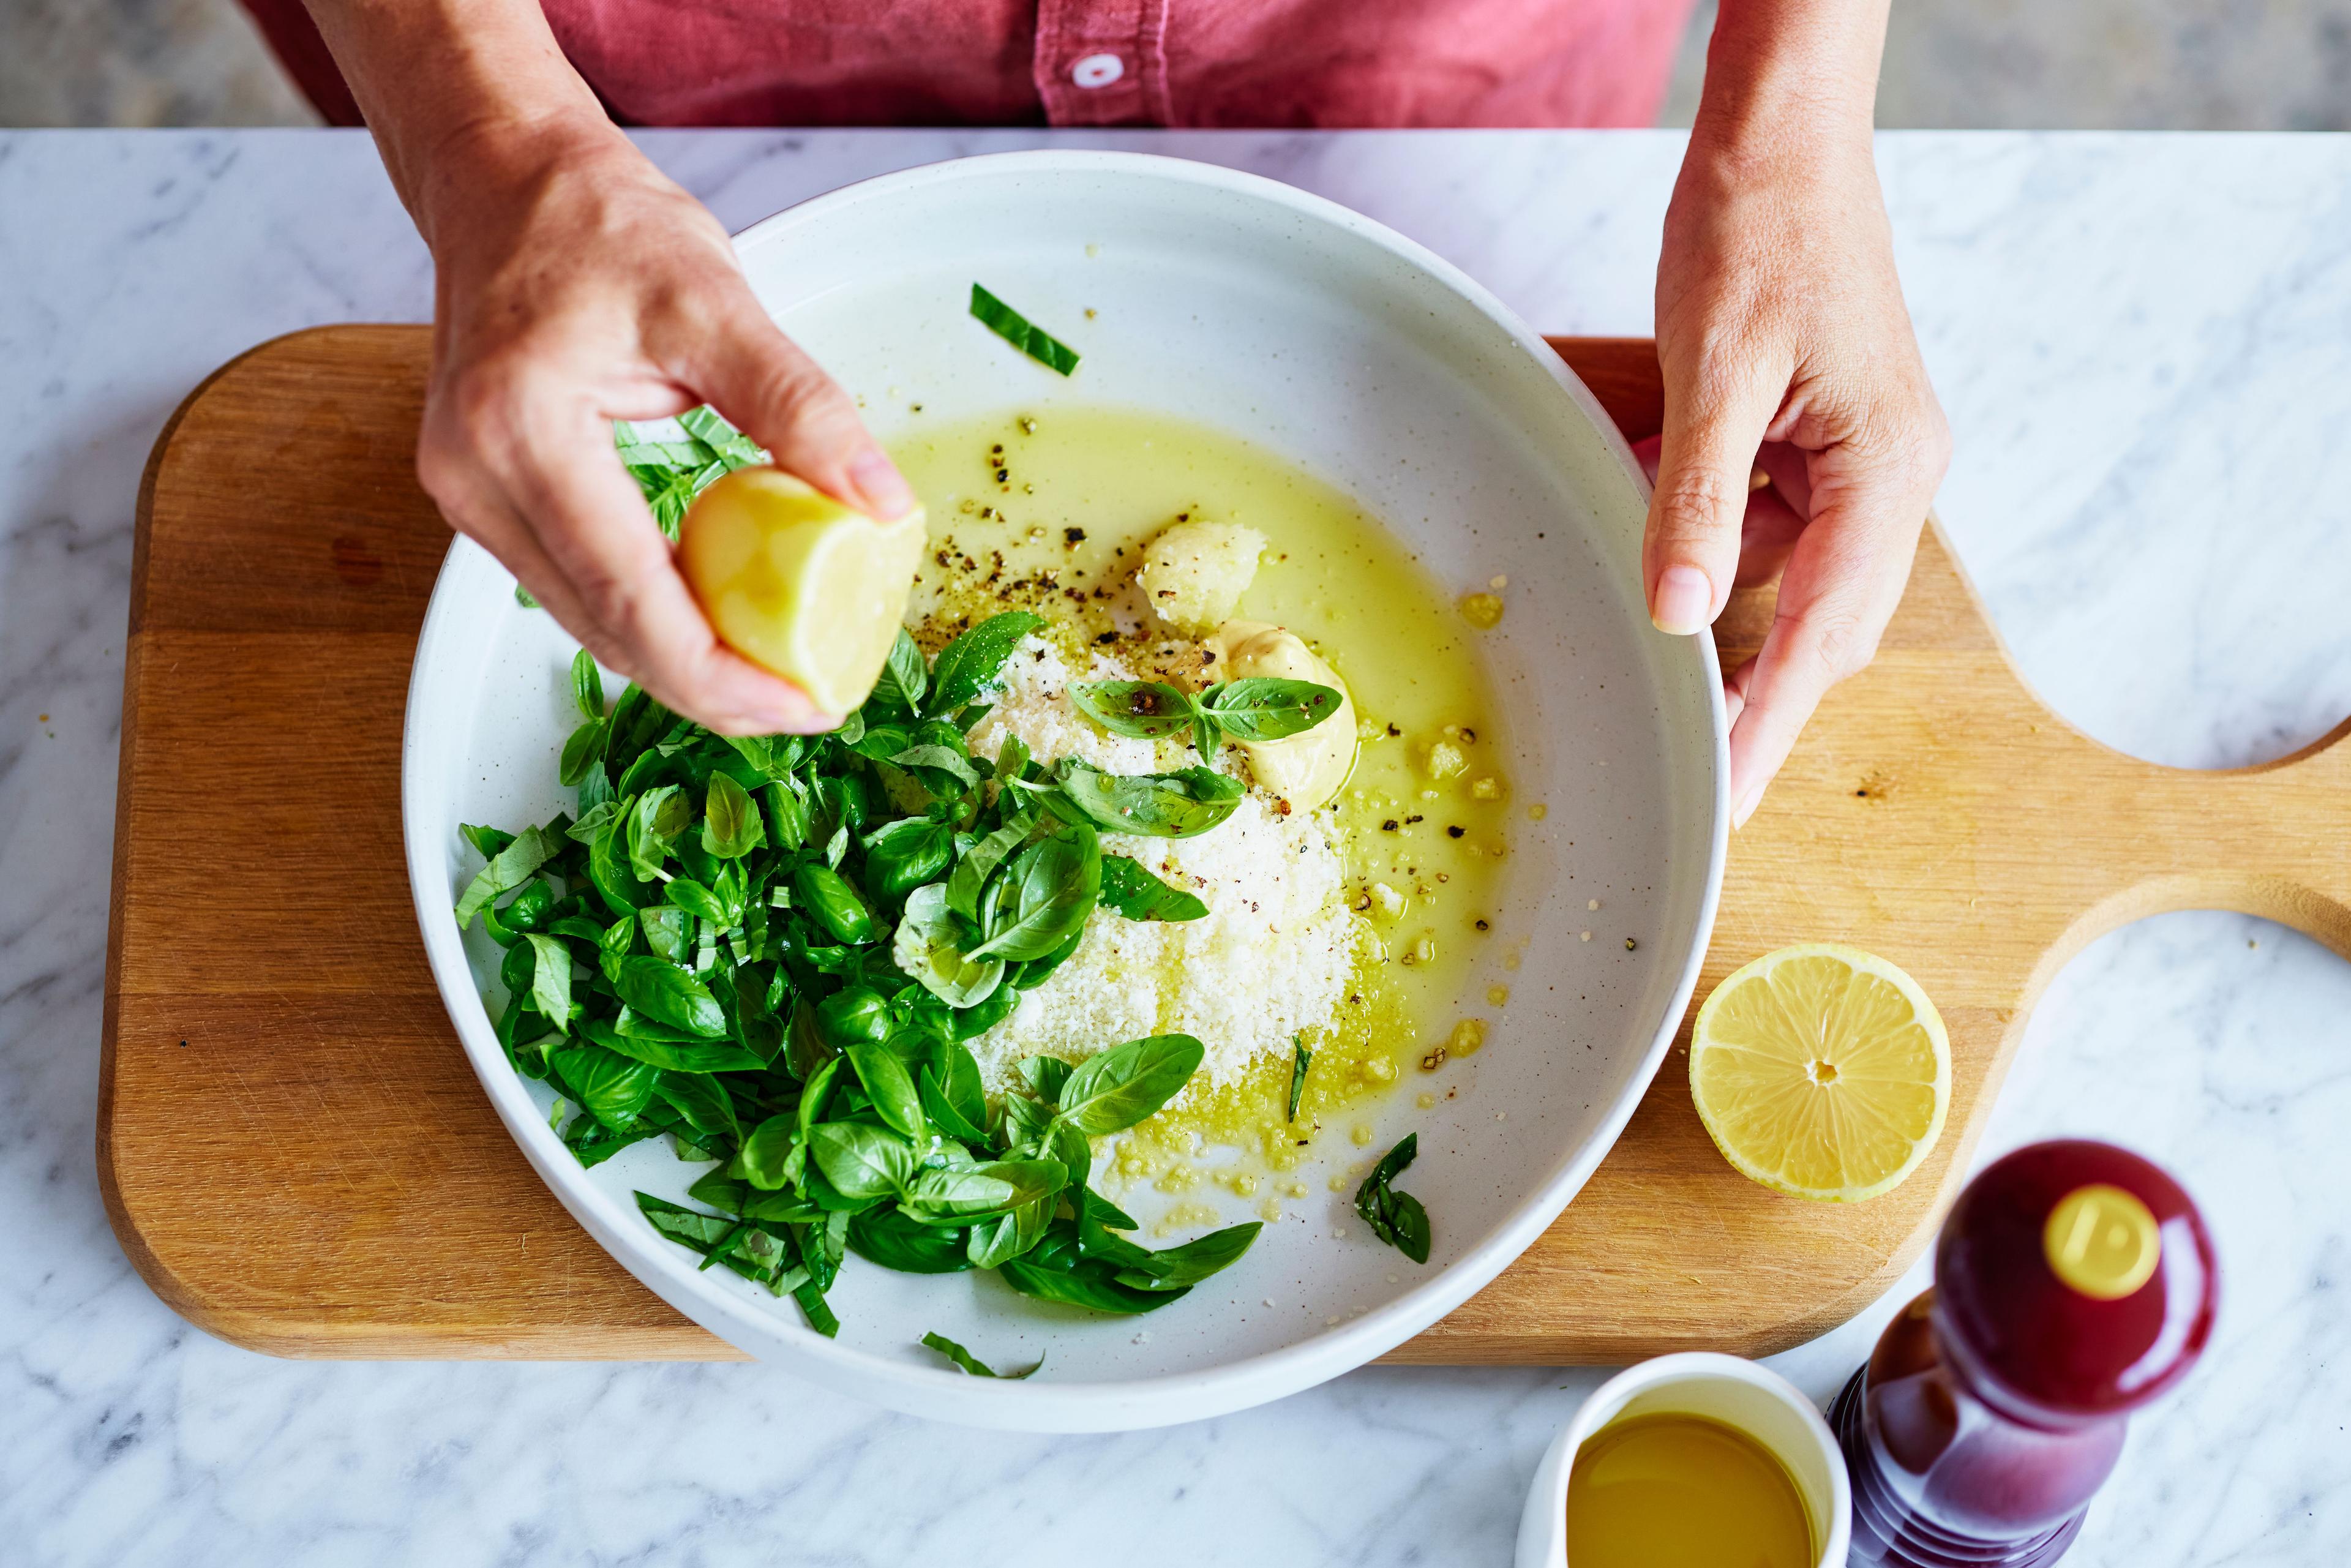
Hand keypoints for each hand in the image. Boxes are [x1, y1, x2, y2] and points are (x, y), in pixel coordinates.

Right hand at [412, 121, 912, 733]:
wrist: (505, 178)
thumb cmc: (598, 223)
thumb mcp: (716, 302)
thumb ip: (800, 406)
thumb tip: (883, 505)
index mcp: (520, 430)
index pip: (630, 597)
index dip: (722, 676)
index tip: (806, 706)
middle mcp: (472, 477)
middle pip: (603, 631)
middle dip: (708, 689)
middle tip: (807, 709)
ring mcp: (466, 494)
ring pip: (584, 622)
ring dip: (679, 663)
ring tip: (776, 680)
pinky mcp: (482, 496)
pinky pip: (574, 585)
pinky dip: (648, 616)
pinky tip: (718, 625)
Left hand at [1645, 36, 1949, 825]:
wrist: (1780, 138)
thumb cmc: (1760, 232)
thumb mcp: (1715, 372)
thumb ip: (1697, 501)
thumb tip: (1679, 615)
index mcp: (1887, 469)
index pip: (1826, 632)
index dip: (1772, 722)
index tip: (1729, 796)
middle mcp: (1892, 474)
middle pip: (1821, 620)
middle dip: (1750, 680)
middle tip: (1679, 743)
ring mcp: (1860, 456)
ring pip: (1786, 573)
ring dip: (1712, 588)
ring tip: (1646, 600)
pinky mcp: (1822, 436)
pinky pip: (1765, 516)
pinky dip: (1705, 527)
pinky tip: (1649, 498)